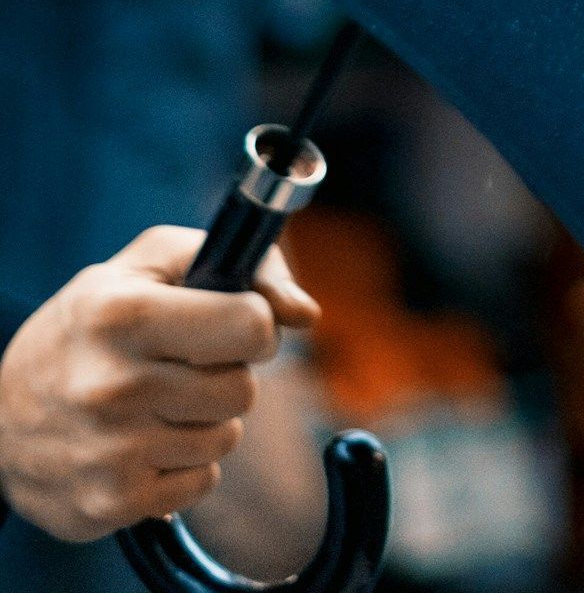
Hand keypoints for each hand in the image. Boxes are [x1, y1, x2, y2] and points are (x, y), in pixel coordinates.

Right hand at [0, 227, 317, 540]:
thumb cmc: (91, 325)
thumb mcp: (148, 265)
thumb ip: (242, 264)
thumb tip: (307, 313)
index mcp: (123, 316)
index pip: (250, 324)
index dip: (253, 323)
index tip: (231, 323)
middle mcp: (113, 387)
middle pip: (243, 387)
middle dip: (226, 372)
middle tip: (184, 365)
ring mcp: (112, 452)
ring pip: (226, 436)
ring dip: (206, 419)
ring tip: (157, 402)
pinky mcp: (112, 504)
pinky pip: (201, 482)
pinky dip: (185, 464)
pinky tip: (144, 442)